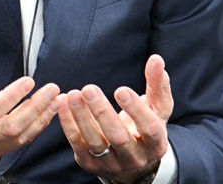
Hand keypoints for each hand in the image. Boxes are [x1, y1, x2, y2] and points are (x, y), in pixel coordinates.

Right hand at [0, 31, 60, 176]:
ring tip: (55, 101)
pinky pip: (17, 145)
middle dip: (35, 109)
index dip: (10, 98)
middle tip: (52, 90)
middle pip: (12, 128)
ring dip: (40, 119)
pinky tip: (44, 117)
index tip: (28, 82)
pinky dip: (34, 130)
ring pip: (18, 139)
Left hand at [55, 54, 173, 182]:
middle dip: (102, 112)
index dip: (135, 110)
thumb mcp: (157, 109)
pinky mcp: (90, 163)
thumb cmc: (145, 128)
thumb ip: (157, 85)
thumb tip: (156, 59)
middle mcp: (134, 158)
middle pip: (118, 137)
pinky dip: (68, 123)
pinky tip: (64, 103)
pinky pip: (77, 143)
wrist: (132, 164)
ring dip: (81, 117)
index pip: (148, 129)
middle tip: (89, 88)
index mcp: (155, 144)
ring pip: (94, 141)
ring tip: (73, 94)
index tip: (121, 90)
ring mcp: (111, 164)